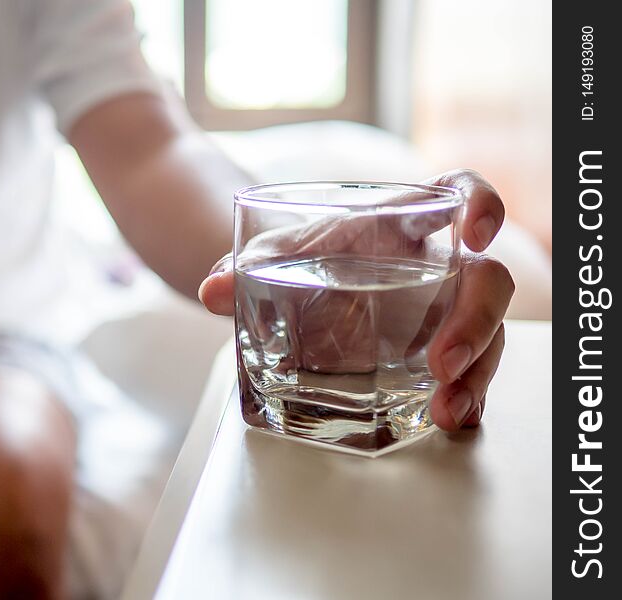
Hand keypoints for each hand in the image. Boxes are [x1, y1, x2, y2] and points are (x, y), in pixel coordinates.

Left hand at [198, 170, 513, 431]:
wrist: (290, 291)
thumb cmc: (294, 259)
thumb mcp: (270, 257)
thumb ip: (244, 268)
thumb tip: (212, 290)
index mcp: (399, 221)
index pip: (456, 193)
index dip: (480, 204)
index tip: (478, 232)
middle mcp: (433, 266)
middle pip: (485, 280)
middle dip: (474, 321)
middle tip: (441, 363)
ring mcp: (440, 312)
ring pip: (487, 334)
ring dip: (475, 373)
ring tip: (447, 410)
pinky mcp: (435, 354)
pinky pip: (468, 373)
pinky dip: (465, 397)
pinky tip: (452, 420)